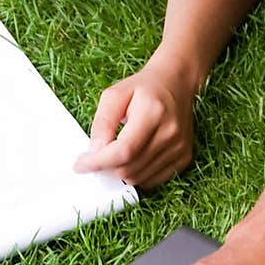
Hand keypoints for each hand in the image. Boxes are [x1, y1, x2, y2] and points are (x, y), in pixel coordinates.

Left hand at [74, 55, 194, 187]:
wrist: (177, 84)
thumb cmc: (144, 88)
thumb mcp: (115, 94)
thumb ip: (102, 122)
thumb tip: (95, 151)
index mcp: (153, 112)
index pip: (124, 150)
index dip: (98, 162)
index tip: (80, 164)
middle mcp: (170, 133)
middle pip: (129, 168)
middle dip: (105, 168)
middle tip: (94, 157)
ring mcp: (179, 148)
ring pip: (138, 178)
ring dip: (118, 173)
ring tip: (112, 156)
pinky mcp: (183, 158)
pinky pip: (152, 181)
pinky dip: (135, 175)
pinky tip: (130, 160)